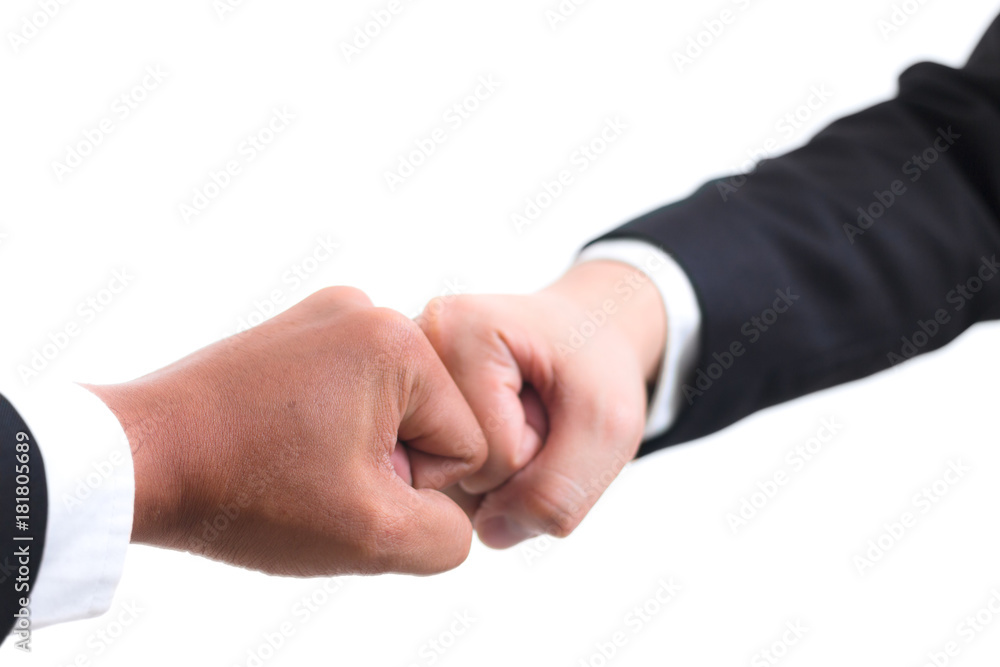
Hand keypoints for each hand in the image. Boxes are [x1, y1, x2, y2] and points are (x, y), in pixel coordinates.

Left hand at [87, 287, 486, 575]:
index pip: (466, 443)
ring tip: (294, 466)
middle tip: (316, 483)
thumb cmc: (249, 491)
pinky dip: (327, 429)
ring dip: (356, 452)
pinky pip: (348, 393)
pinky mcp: (293, 330)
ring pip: (388, 412)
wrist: (137, 458)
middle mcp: (366, 310)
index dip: (414, 489)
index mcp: (398, 343)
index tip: (344, 490)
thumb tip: (447, 513)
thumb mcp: (371, 536)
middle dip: (385, 466)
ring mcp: (324, 314)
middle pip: (428, 422)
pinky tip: (282, 448)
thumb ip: (448, 535)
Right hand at [417, 260, 666, 547]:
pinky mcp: (400, 418)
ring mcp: (396, 388)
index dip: (537, 447)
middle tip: (534, 408)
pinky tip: (490, 430)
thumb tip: (488, 533)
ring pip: (446, 489)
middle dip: (514, 462)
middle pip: (459, 474)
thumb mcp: (608, 426)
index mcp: (456, 328)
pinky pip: (439, 487)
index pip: (491, 452)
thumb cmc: (595, 369)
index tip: (548, 399)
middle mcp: (408, 352)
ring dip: (496, 472)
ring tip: (514, 415)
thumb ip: (558, 491)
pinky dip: (478, 475)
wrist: (581, 338)